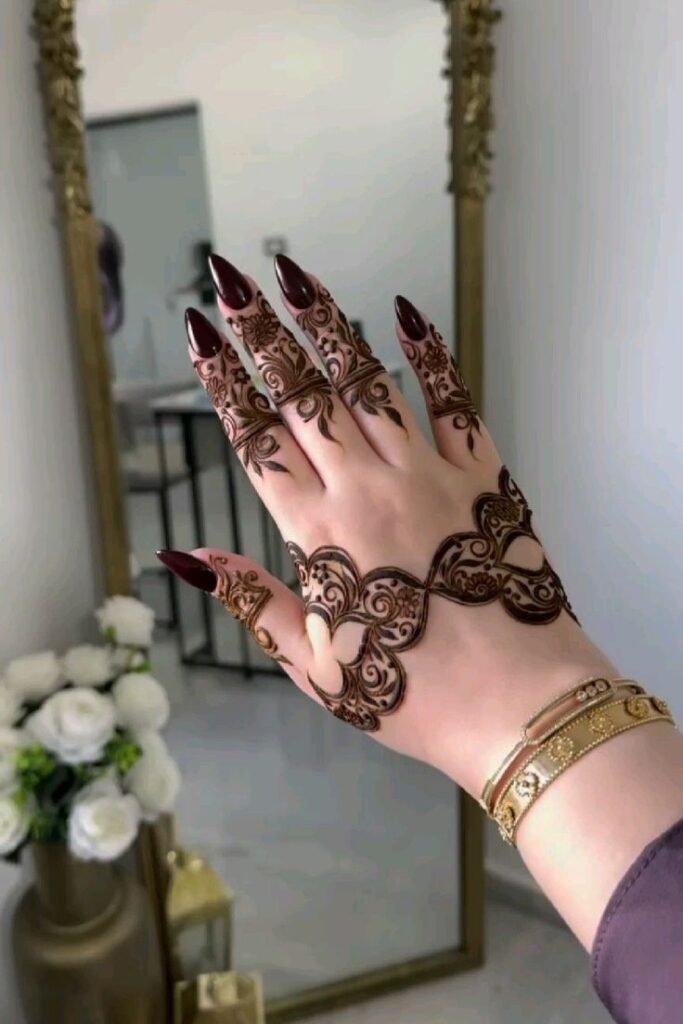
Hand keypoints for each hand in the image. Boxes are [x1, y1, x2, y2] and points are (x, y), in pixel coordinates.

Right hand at [158, 253, 614, 797]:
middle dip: (262, 332)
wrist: (515, 701)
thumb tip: (185, 558)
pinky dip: (430, 354)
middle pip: (302, 396)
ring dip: (327, 326)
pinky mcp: (483, 475)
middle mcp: (368, 488)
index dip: (224, 382)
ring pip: (367, 383)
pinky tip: (406, 314)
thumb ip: (250, 599)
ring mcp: (429, 474)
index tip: (200, 332)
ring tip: (296, 278)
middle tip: (231, 277)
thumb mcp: (312, 662)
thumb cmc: (410, 693)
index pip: (257, 440)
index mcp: (320, 534)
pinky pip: (453, 400)